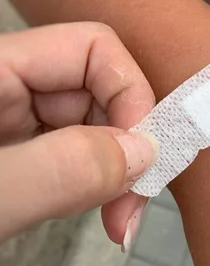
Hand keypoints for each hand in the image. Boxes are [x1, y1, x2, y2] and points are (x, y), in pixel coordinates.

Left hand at [0, 22, 156, 245]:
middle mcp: (12, 85)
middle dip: (129, 144)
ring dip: (119, 169)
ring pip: (95, 124)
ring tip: (119, 218)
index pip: (92, 47)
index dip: (129, 93)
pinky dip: (99, 183)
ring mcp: (16, 121)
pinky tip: (102, 211)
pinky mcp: (22, 154)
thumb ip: (58, 168)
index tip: (141, 158)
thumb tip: (142, 152)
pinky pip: (77, 153)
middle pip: (99, 88)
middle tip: (133, 207)